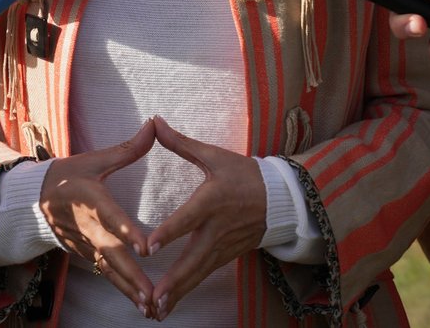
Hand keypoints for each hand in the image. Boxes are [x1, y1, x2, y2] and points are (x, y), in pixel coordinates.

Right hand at [39, 119, 158, 314]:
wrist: (32, 198)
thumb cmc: (68, 175)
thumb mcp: (94, 159)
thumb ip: (127, 148)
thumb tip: (153, 125)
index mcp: (90, 199)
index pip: (110, 216)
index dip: (127, 231)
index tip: (145, 247)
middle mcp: (87, 225)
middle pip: (111, 253)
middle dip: (132, 275)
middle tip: (151, 293)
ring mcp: (83, 243)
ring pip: (108, 269)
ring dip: (128, 289)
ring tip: (149, 307)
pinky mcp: (83, 253)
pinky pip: (104, 273)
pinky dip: (120, 288)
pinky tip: (138, 304)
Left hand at [147, 117, 266, 320]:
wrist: (281, 198)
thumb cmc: (244, 173)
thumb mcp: (214, 155)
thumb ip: (181, 143)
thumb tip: (154, 121)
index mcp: (212, 200)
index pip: (187, 218)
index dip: (168, 233)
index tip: (149, 248)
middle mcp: (217, 228)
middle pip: (193, 258)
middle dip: (173, 280)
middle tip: (153, 297)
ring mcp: (224, 246)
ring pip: (198, 273)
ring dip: (178, 292)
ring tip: (156, 310)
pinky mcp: (226, 256)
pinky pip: (204, 275)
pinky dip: (188, 290)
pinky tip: (170, 304)